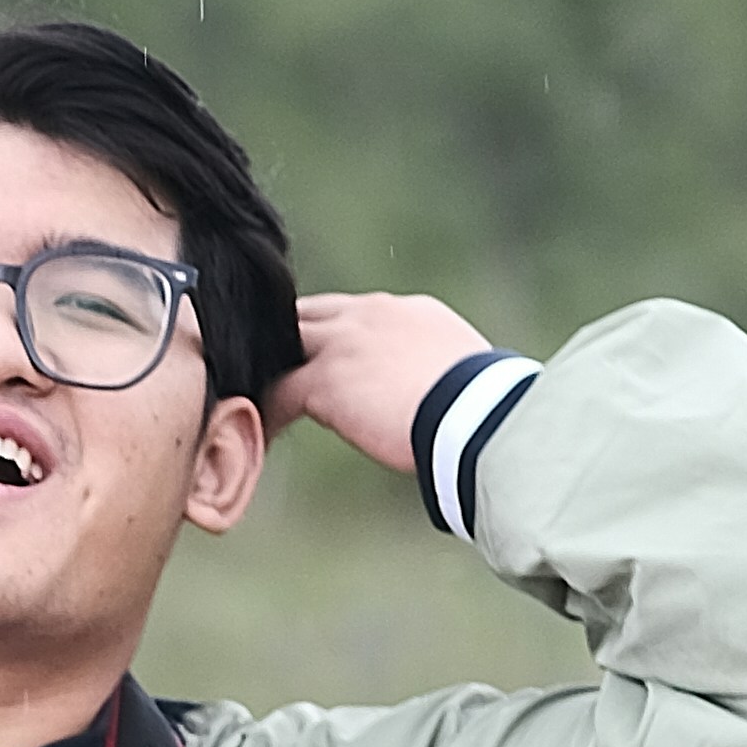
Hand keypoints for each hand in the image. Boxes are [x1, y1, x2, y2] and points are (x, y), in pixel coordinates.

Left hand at [265, 289, 495, 475]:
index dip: (334, 334)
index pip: (354, 312)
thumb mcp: (463, 375)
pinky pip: (281, 392)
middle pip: (309, 314)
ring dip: (274, 371)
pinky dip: (270, 412)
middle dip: (291, 339)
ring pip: (287, 346)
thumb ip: (436, 374)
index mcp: (409, 312)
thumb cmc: (486, 408)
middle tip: (275, 370)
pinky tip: (264, 433)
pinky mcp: (325, 379)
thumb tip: (444, 404)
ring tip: (260, 398)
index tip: (326, 358)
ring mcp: (344, 343)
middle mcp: (372, 315)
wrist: (478, 415)